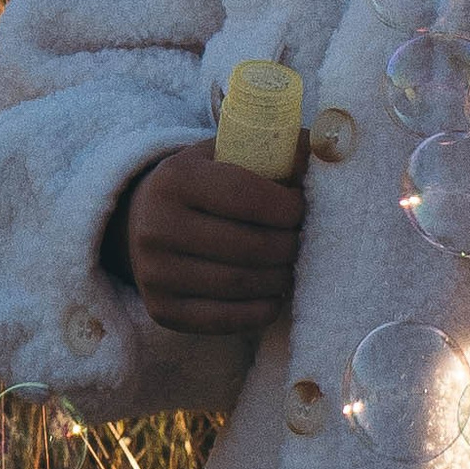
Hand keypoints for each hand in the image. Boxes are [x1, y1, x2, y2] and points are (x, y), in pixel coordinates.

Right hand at [120, 143, 304, 334]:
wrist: (142, 222)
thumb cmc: (202, 185)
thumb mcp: (226, 155)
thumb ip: (273, 150)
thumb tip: (327, 149)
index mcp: (176, 179)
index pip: (247, 197)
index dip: (288, 207)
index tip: (302, 208)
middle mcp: (157, 226)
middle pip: (249, 246)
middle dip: (289, 245)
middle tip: (303, 241)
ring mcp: (154, 273)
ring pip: (240, 284)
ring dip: (279, 278)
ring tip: (290, 266)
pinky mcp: (161, 309)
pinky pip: (225, 319)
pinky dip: (260, 310)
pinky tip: (273, 295)